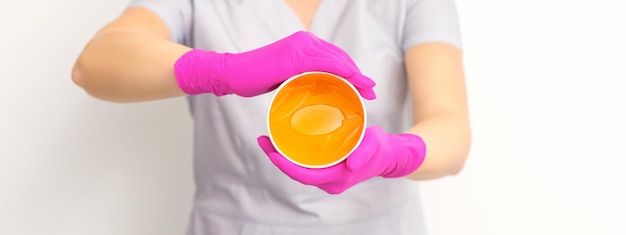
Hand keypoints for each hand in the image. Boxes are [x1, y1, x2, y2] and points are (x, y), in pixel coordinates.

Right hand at [174, 31, 375, 98]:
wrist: (233, 73)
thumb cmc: (256, 77)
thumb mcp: (284, 75)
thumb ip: (301, 75)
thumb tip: (316, 89)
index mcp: (303, 44)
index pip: (335, 56)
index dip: (353, 71)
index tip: (365, 86)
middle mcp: (304, 41)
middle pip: (340, 57)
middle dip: (359, 75)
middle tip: (372, 91)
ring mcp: (299, 47)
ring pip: (336, 60)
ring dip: (356, 76)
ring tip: (368, 91)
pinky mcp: (293, 57)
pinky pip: (325, 64)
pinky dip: (342, 72)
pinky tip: (353, 82)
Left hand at [257, 126, 426, 193]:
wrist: (390, 155)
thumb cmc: (381, 149)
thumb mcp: (375, 146)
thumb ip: (364, 154)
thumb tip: (351, 164)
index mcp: (338, 178)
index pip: (305, 175)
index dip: (286, 166)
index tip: (272, 153)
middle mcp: (330, 181)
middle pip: (297, 173)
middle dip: (278, 158)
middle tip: (263, 140)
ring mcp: (328, 176)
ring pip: (300, 169)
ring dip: (283, 156)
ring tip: (269, 138)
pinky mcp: (328, 169)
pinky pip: (306, 164)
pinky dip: (294, 154)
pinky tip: (286, 140)